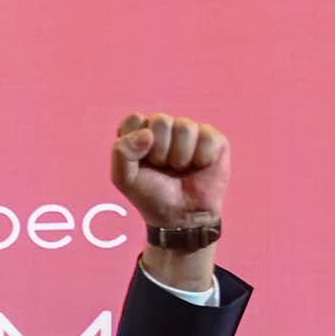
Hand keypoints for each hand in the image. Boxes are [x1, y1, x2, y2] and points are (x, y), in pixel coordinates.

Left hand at [111, 113, 227, 289]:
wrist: (180, 216)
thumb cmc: (151, 195)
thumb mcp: (124, 179)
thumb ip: (122, 153)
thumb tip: (147, 133)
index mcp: (140, 135)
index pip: (134, 119)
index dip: (136, 141)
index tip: (140, 161)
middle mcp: (165, 130)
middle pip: (160, 120)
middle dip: (159, 151)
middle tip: (162, 167)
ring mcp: (190, 133)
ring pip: (185, 126)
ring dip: (179, 156)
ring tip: (179, 169)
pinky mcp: (213, 139)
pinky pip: (207, 136)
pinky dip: (201, 157)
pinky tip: (199, 167)